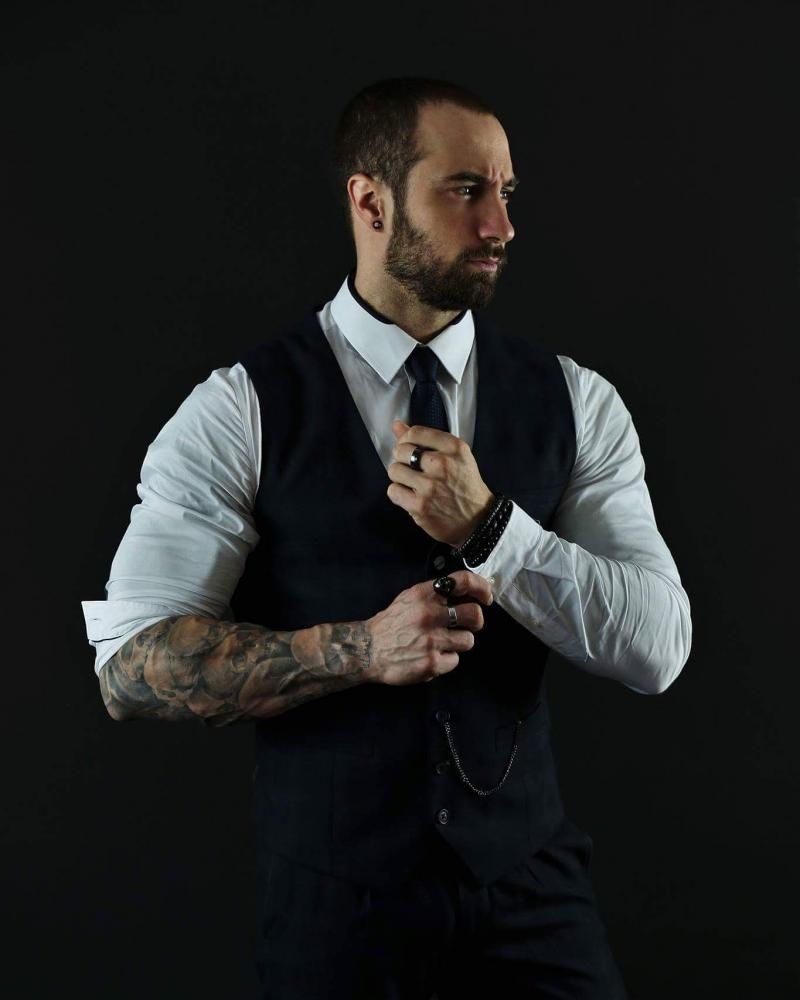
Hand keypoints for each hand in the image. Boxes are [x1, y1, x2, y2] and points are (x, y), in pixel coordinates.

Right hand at [364, 570, 493, 685]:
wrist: (368, 650)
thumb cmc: (392, 623)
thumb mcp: (410, 598)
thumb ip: (436, 594)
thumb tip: (468, 592)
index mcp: (425, 594)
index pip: (463, 581)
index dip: (481, 588)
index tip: (486, 597)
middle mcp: (430, 614)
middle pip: (475, 614)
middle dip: (475, 622)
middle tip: (466, 626)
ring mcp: (432, 639)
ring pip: (468, 640)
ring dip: (458, 643)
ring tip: (442, 644)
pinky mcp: (432, 662)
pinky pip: (455, 660)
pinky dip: (446, 660)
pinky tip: (431, 657)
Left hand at [387, 420, 493, 546]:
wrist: (477, 520)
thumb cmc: (464, 485)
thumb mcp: (454, 457)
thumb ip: (425, 439)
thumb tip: (396, 424)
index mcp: (453, 448)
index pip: (415, 432)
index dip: (406, 440)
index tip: (409, 449)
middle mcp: (442, 464)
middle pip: (400, 450)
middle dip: (402, 459)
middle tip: (413, 470)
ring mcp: (430, 486)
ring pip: (394, 470)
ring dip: (400, 478)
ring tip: (413, 484)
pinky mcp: (420, 506)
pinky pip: (393, 491)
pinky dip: (399, 494)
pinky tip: (411, 496)